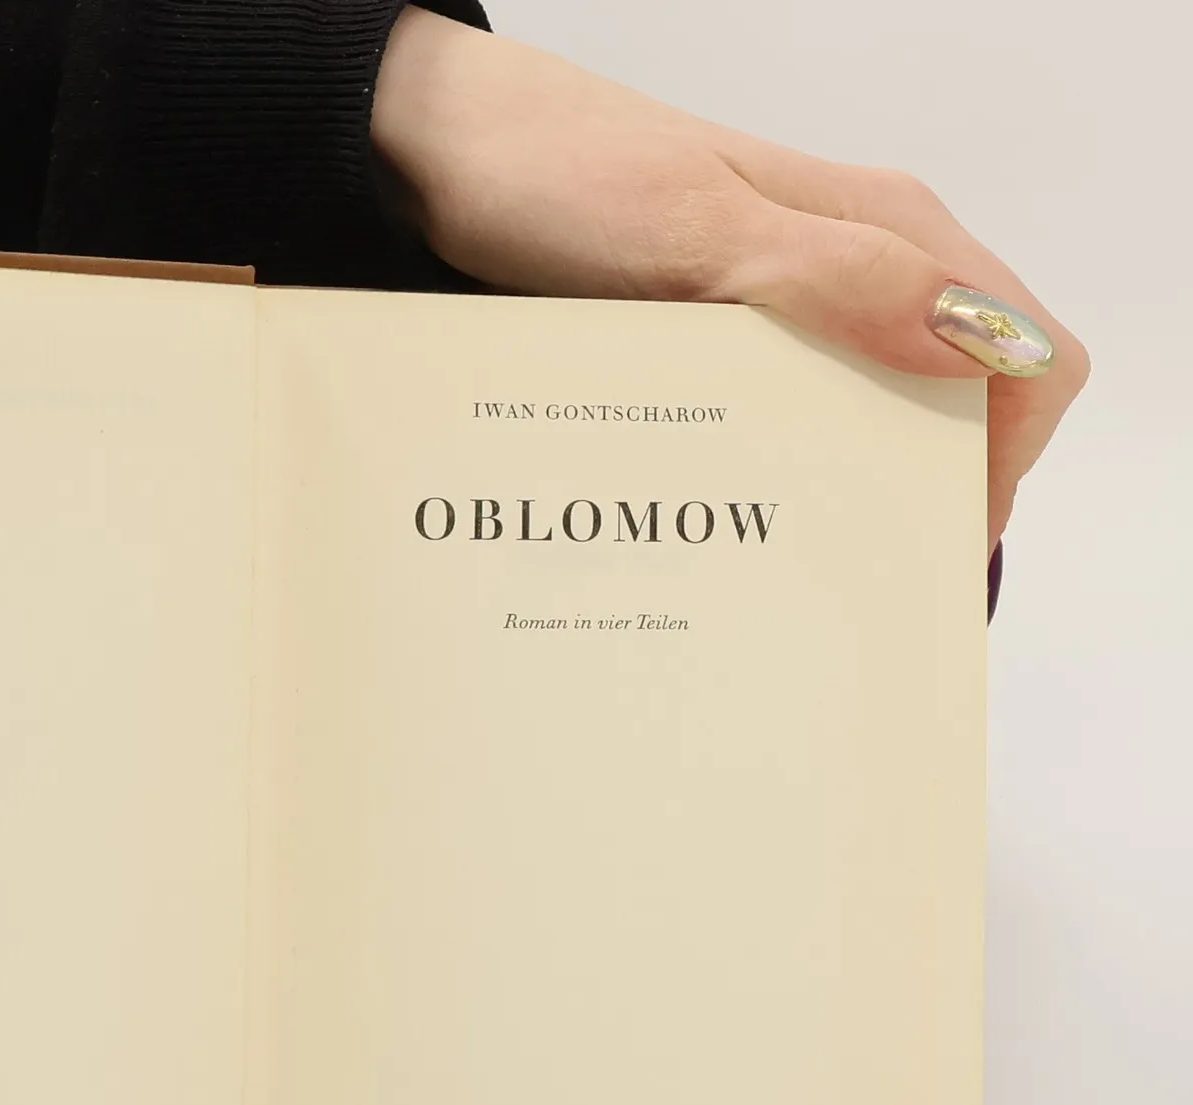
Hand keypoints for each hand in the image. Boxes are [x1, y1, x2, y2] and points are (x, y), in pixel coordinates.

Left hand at [373, 10, 1087, 551]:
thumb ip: (838, 284)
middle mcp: (863, 262)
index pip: (1027, 355)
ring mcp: (796, 296)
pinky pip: (794, 405)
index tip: (927, 542)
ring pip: (874, 409)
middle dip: (923, 492)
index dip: (1001, 461)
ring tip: (783, 563)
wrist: (451, 151)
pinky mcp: (729, 324)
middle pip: (957, 400)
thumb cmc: (565, 175)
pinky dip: (784, 462)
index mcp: (891, 232)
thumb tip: (972, 347)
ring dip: (849, 486)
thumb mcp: (700, 236)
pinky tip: (732, 507)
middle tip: (842, 580)